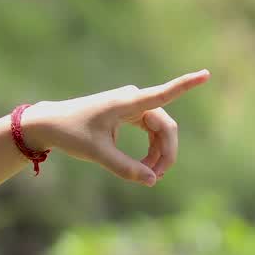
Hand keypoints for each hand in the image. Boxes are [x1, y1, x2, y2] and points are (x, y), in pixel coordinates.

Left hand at [24, 70, 209, 185]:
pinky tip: (145, 167)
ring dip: (159, 153)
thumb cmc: (70, 133)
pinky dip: (151, 149)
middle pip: (165, 127)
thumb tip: (153, 181)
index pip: (162, 94)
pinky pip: (150, 131)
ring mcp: (131, 106)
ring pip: (159, 131)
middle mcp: (132, 99)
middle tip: (156, 178)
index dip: (185, 85)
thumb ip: (125, 168)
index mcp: (126, 102)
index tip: (206, 74)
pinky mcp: (128, 113)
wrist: (48, 123)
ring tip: (149, 176)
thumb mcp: (97, 154)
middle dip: (166, 153)